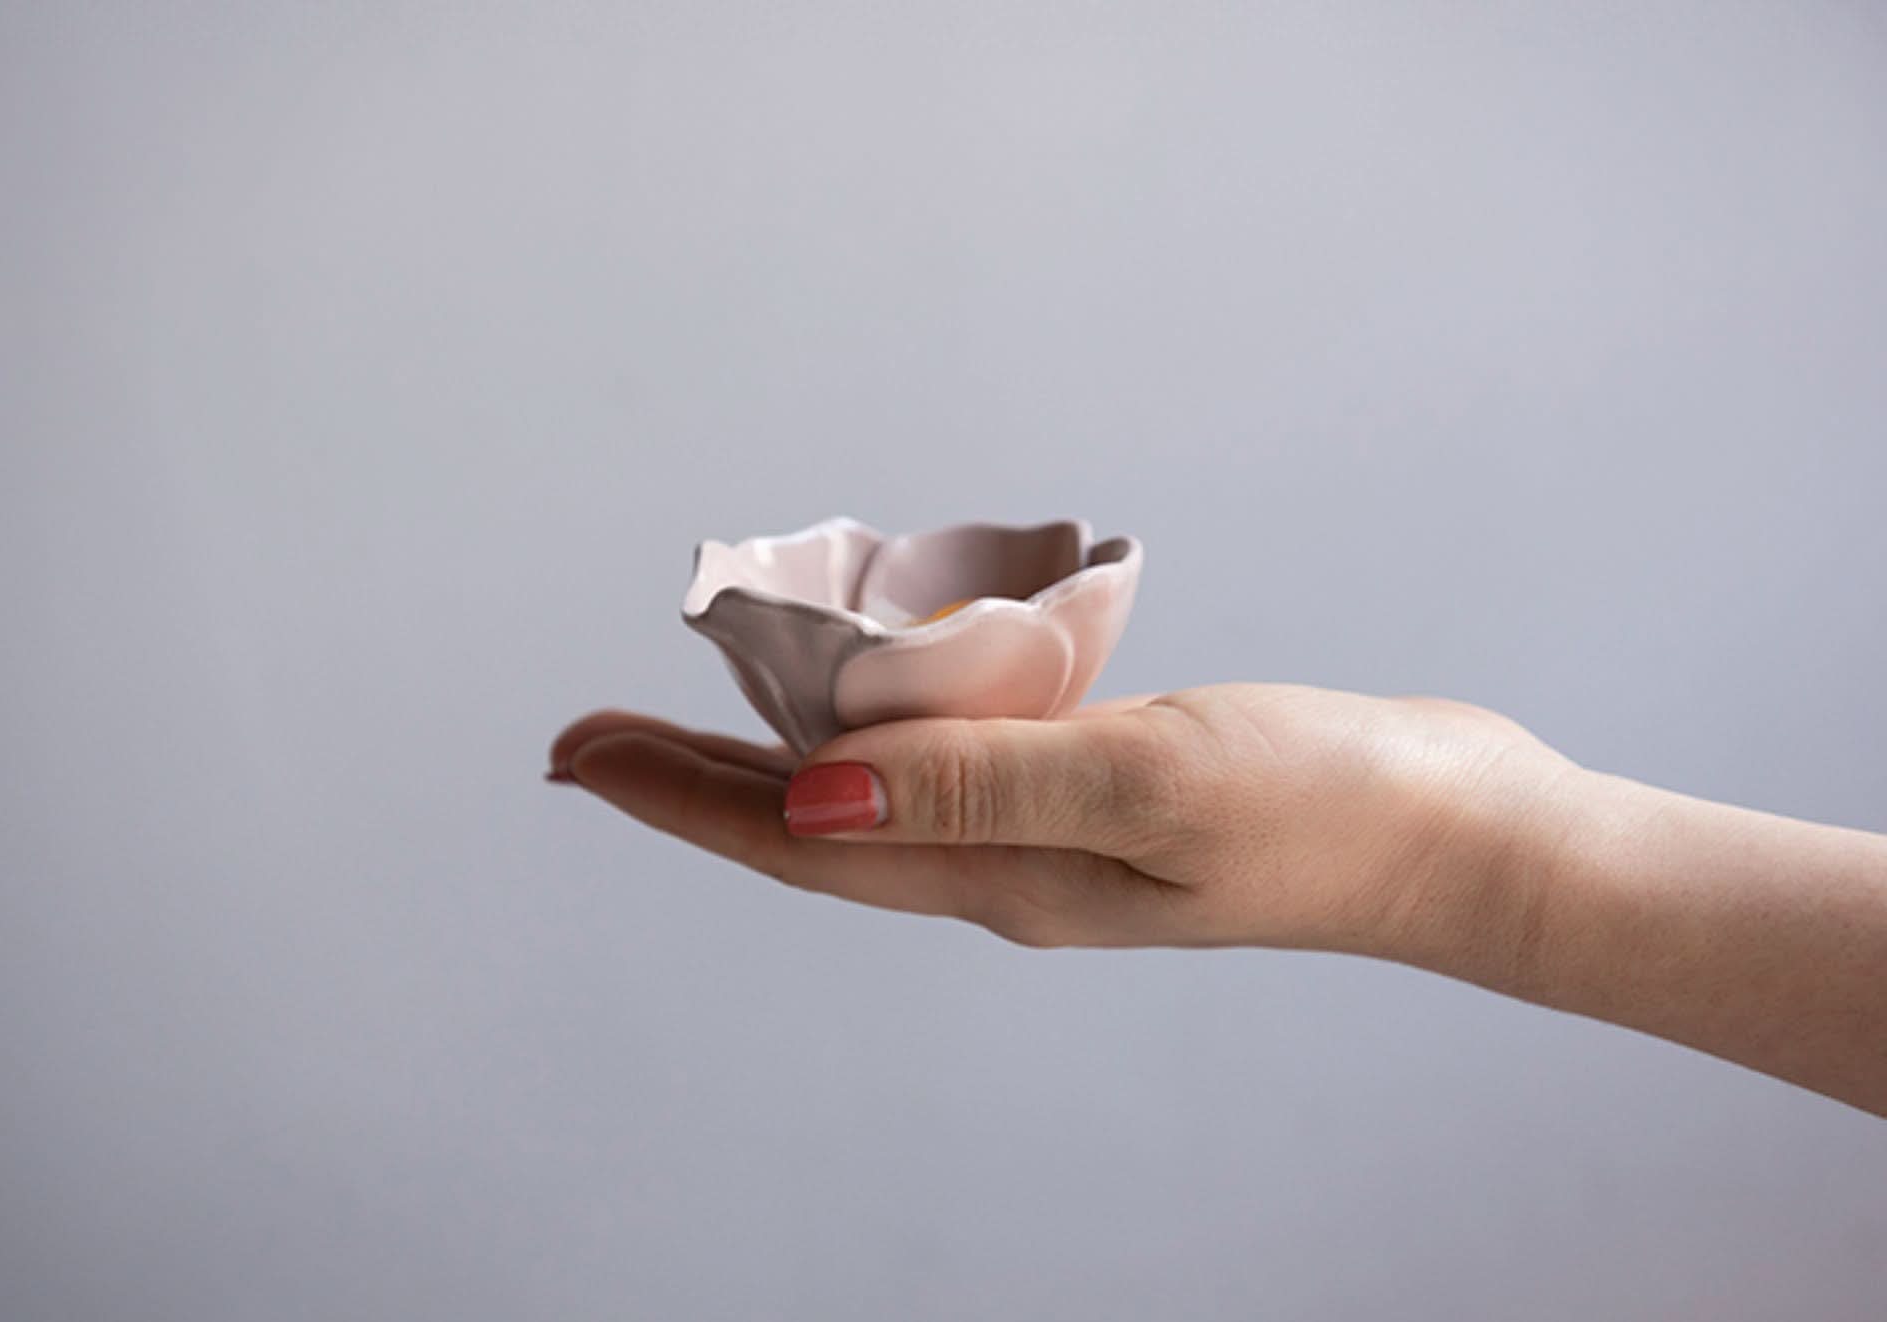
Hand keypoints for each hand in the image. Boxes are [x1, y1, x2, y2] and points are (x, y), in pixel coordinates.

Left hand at [548, 684, 1577, 965]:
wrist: (1459, 832)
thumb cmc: (1328, 808)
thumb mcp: (1148, 782)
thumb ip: (980, 784)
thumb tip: (806, 803)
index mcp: (1003, 879)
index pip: (799, 846)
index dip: (681, 799)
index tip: (578, 754)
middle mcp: (1008, 869)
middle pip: (813, 830)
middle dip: (695, 782)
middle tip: (591, 733)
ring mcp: (1057, 835)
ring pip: (876, 796)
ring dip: (776, 756)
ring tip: (700, 706)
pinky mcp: (1103, 789)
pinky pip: (954, 758)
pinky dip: (886, 723)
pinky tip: (878, 686)